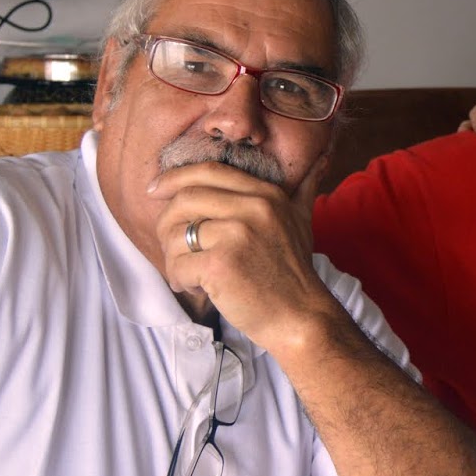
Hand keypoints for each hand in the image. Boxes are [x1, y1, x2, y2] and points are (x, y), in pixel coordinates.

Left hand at [148, 159, 332, 347]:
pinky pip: (178, 264)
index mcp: (266, 194)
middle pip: (186, 199)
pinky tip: (195, 288)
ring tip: (189, 273)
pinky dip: (179, 279)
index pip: (210, 171)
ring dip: (173, 257)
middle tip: (171, 246)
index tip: (155, 190)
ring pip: (176, 234)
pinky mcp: (220, 264)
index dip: (175, 178)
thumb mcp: (302, 220)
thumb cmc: (293, 273)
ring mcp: (236, 235)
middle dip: (167, 223)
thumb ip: (303, 189)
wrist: (300, 316)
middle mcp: (253, 208)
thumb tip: (320, 159)